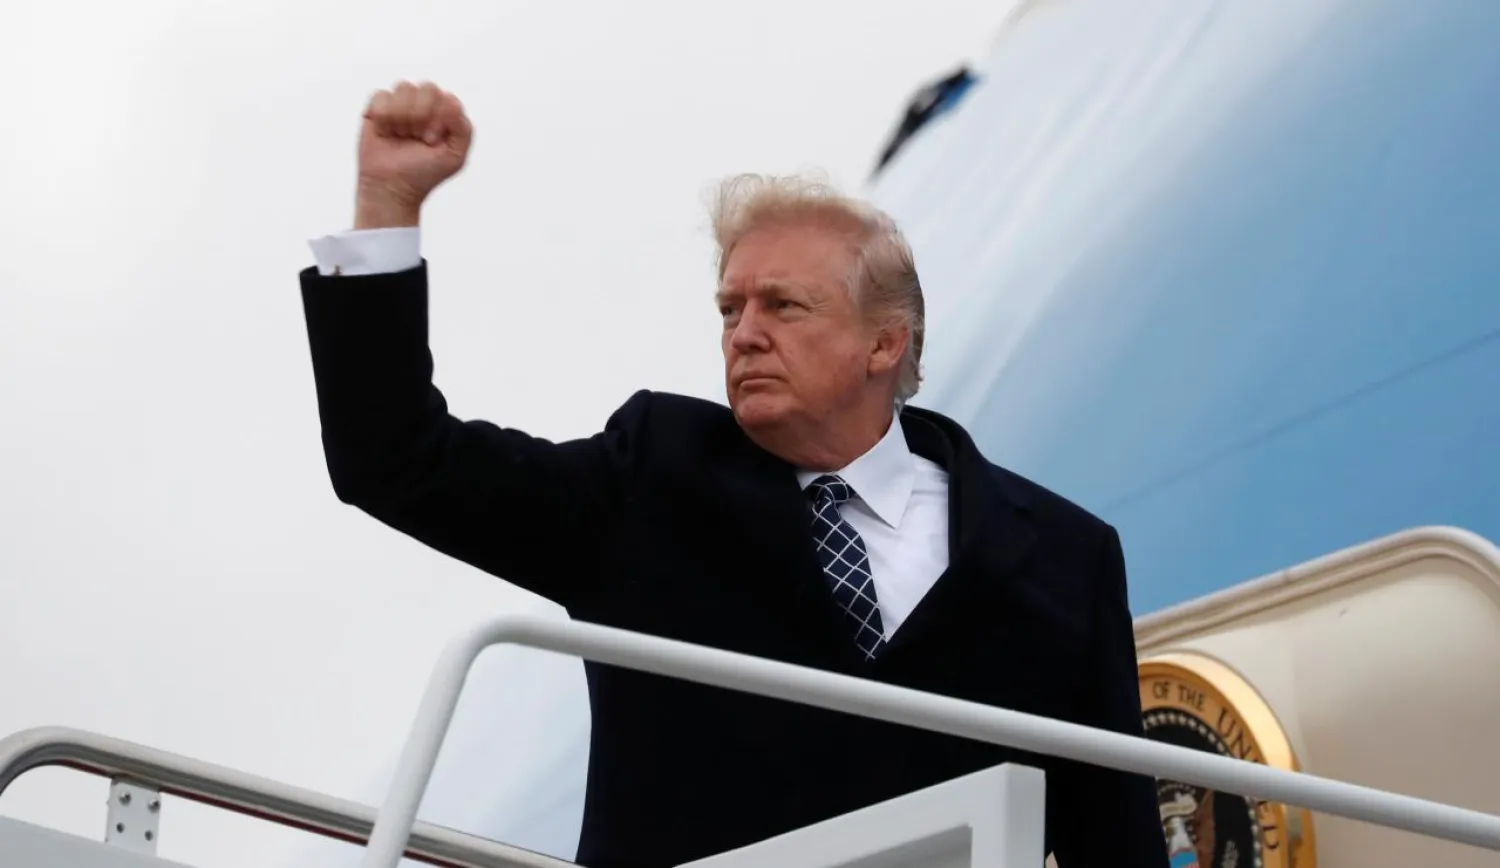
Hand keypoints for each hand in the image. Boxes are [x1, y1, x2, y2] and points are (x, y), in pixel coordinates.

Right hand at [354, 81, 472, 227]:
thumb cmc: (424, 173)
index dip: (439, 117)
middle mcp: (424, 106)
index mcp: (445, 115)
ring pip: (404, 88)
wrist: (391, 187)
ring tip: (401, 136)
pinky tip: (385, 132)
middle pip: (427, 88)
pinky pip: (381, 95)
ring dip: (402, 117)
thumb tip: (450, 100)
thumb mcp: (454, 156)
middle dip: (421, 116)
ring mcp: (400, 106)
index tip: (432, 141)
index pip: (446, 97)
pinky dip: (383, 116)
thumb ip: (463, 128)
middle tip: (417, 138)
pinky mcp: (377, 109)